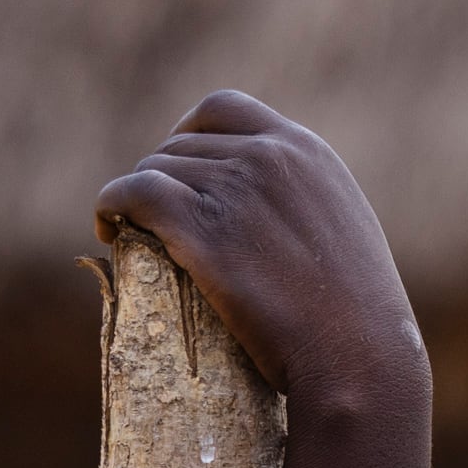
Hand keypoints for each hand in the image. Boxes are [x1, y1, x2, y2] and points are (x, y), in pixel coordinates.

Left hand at [95, 91, 424, 410]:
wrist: (358, 357)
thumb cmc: (359, 320)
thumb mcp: (343, 233)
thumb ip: (305, 203)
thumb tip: (267, 215)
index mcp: (306, 152)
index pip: (224, 110)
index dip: (189, 133)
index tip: (181, 168)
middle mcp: (268, 156)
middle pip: (182, 143)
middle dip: (164, 176)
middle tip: (154, 217)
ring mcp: (233, 188)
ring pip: (154, 168)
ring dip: (136, 197)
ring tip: (129, 230)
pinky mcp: (200, 227)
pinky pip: (132, 192)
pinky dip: (111, 203)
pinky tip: (108, 228)